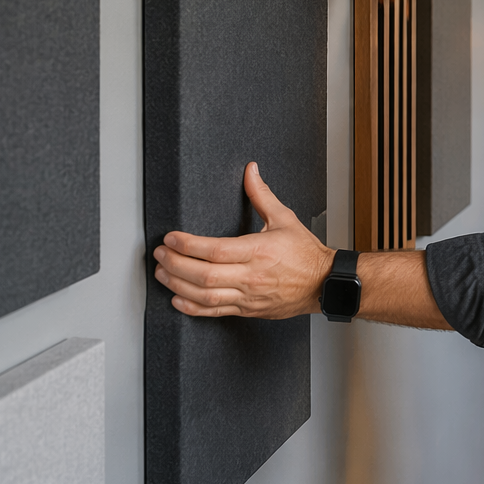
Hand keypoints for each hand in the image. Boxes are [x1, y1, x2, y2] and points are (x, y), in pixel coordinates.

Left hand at [153, 162, 333, 319]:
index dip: (188, 245)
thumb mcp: (285, 219)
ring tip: (162, 273)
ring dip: (177, 285)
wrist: (323, 283)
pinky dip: (192, 307)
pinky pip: (214, 312)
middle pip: (204, 274)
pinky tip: (178, 299)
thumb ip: (262, 195)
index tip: (172, 238)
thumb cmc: (306, 254)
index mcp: (258, 251)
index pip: (215, 250)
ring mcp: (248, 295)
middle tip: (160, 254)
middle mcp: (251, 276)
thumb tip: (250, 172)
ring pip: (205, 295)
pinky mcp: (247, 309)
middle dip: (175, 264)